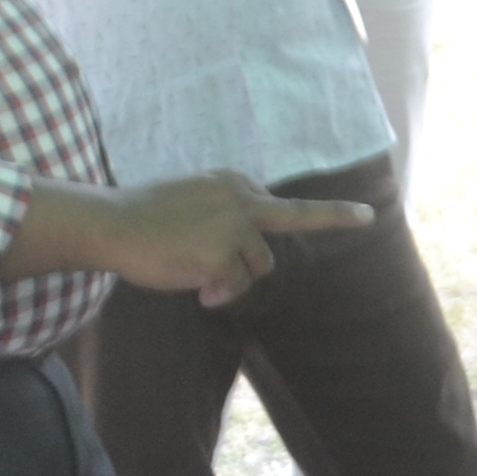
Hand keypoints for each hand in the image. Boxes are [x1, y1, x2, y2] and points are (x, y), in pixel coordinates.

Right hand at [96, 174, 371, 307]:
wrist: (110, 223)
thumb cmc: (141, 217)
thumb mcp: (189, 199)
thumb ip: (223, 214)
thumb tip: (247, 246)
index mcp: (231, 183)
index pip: (278, 203)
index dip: (316, 216)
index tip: (362, 215)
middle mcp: (240, 198)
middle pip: (291, 221)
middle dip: (332, 219)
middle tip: (367, 217)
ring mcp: (234, 225)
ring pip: (258, 265)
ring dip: (233, 277)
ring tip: (195, 270)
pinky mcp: (223, 253)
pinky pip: (234, 286)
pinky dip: (218, 292)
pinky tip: (196, 287)